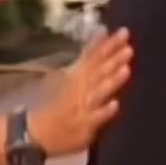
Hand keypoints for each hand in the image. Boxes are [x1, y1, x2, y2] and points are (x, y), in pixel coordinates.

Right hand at [29, 28, 132, 155]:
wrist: (37, 132)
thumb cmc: (58, 104)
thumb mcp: (70, 76)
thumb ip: (88, 58)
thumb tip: (102, 33)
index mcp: (77, 76)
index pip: (93, 57)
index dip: (108, 45)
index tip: (124, 32)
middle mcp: (79, 89)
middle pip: (98, 72)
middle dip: (113, 60)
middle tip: (129, 48)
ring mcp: (81, 107)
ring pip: (98, 92)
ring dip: (110, 81)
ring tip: (126, 70)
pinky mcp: (83, 126)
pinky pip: (95, 118)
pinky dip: (104, 111)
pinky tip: (115, 104)